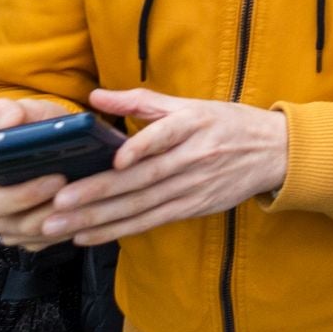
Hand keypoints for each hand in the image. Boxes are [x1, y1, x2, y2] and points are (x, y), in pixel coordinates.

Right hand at [0, 97, 83, 248]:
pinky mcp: (38, 238)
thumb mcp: (20, 113)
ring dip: (70, 217)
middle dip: (52, 208)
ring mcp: (16, 230)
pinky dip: (77, 225)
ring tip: (94, 195)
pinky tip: (94, 206)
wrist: (53, 141)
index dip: (23, 195)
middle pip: (20, 225)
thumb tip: (8, 122)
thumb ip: (6, 112)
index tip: (56, 178)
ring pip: (43, 234)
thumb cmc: (32, 129)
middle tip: (82, 187)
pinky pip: (58, 239)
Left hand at [31, 89, 287, 246]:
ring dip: (98, 217)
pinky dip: (118, 231)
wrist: (274, 152)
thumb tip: (96, 96)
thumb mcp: (191, 105)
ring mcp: (193, 187)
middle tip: (58, 201)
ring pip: (141, 205)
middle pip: (142, 179)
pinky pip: (150, 222)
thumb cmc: (227, 124)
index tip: (115, 159)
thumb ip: (141, 101)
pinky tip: (88, 235)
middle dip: (97, 193)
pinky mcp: (193, 207)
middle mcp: (193, 157)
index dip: (141, 148)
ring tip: (60, 224)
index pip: (166, 136)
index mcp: (192, 125)